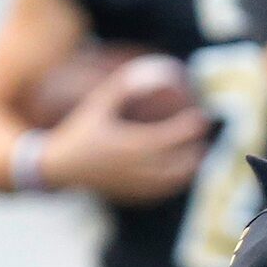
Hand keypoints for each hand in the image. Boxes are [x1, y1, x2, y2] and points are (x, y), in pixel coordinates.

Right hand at [39, 70, 210, 204]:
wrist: (61, 167)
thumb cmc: (80, 131)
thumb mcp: (97, 105)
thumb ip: (120, 88)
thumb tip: (143, 71)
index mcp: (127, 145)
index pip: (167, 138)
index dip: (187, 128)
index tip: (200, 117)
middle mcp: (135, 167)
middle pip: (178, 163)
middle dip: (196, 149)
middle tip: (205, 136)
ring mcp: (136, 184)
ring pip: (175, 181)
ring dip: (191, 167)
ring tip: (200, 153)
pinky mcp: (134, 195)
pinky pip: (164, 191)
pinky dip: (177, 181)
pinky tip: (183, 169)